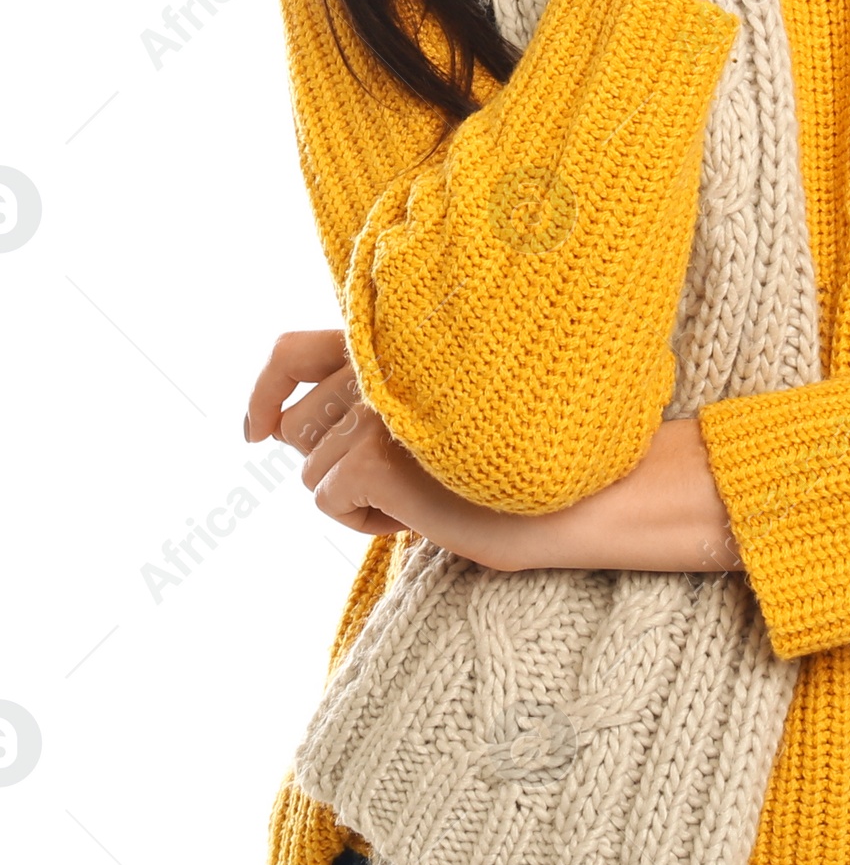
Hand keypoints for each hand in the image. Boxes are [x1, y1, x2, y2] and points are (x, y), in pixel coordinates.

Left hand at [246, 331, 741, 573]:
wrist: (578, 492)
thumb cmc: (523, 460)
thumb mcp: (443, 417)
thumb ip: (380, 400)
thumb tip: (288, 428)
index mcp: (398, 341)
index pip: (293, 351)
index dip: (265, 390)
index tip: (255, 431)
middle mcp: (380, 360)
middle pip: (296, 429)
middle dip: (334, 467)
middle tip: (405, 482)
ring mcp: (374, 403)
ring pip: (312, 475)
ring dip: (361, 499)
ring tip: (429, 494)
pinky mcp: (371, 450)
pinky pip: (329, 502)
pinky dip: (369, 523)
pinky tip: (422, 514)